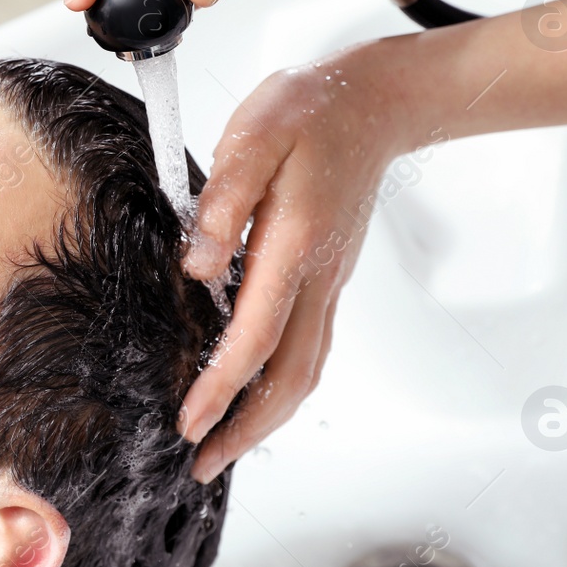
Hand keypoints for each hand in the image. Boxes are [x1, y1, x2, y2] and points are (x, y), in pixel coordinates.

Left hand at [178, 45, 420, 481]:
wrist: (376, 102)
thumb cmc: (312, 111)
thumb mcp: (256, 135)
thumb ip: (224, 199)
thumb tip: (198, 265)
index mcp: (295, 246)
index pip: (257, 336)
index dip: (222, 386)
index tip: (189, 423)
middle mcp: (319, 276)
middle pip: (291, 377)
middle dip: (247, 429)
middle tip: (202, 465)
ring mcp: (329, 281)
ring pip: (304, 370)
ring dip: (265, 416)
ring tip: (223, 446)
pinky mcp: (327, 277)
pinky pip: (307, 348)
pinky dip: (279, 386)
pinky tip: (252, 394)